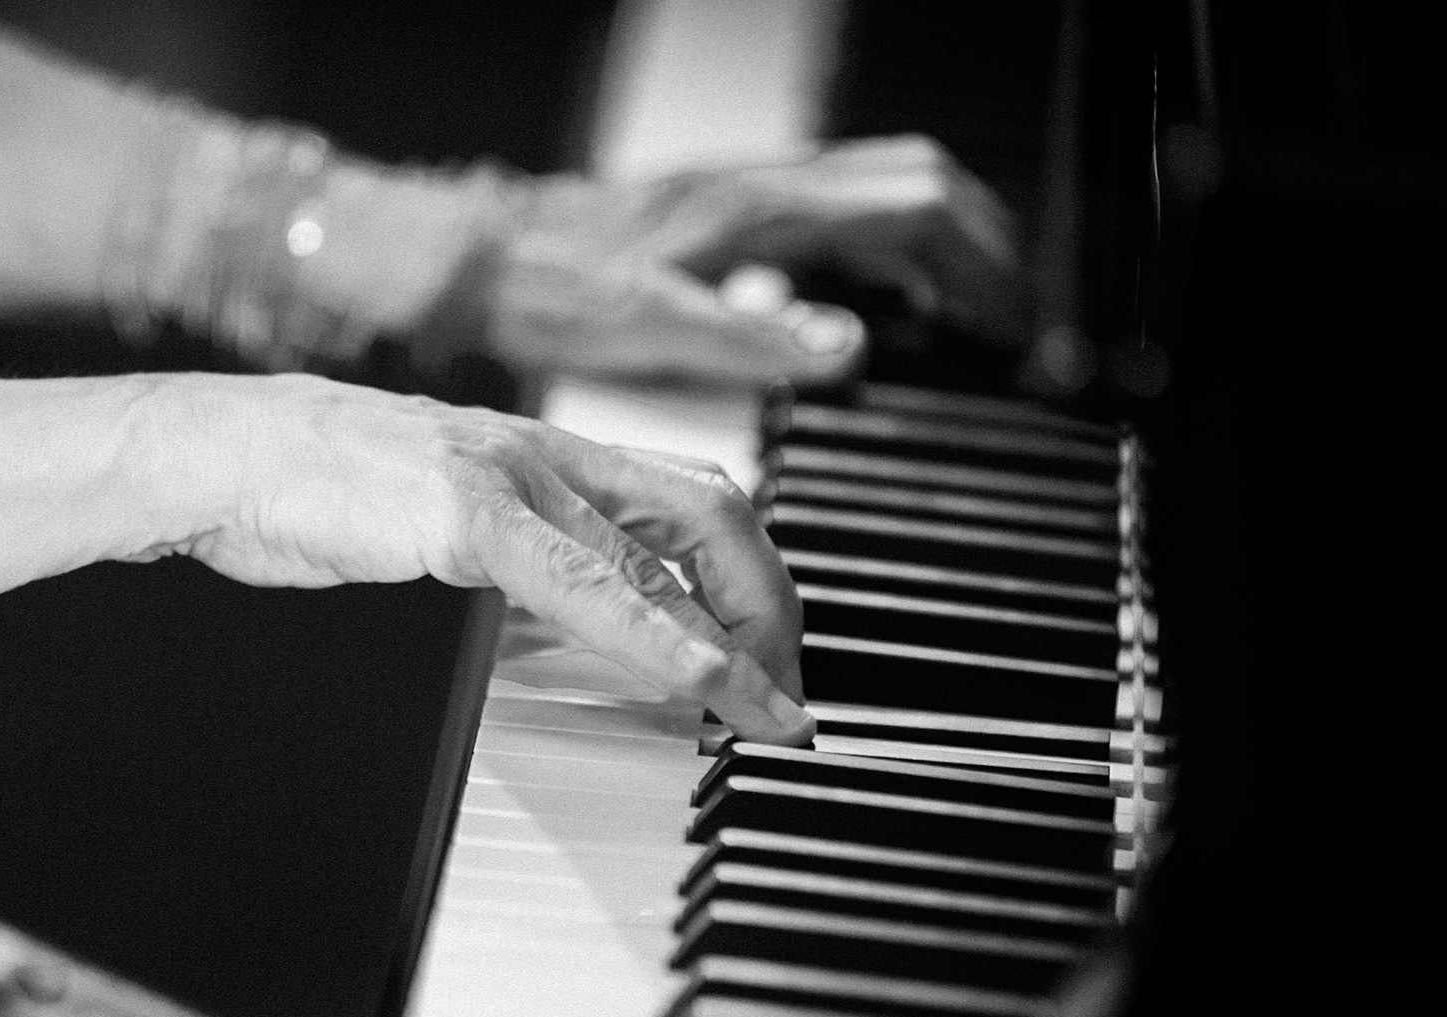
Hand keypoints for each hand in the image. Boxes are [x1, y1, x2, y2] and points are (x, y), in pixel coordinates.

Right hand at [134, 374, 813, 743]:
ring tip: (769, 708)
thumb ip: (519, 562)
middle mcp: (548, 453)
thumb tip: (584, 623)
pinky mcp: (465, 510)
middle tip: (783, 689)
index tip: (772, 659)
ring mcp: (510, 474)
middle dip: (772, 606)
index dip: (752, 583)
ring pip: (669, 548)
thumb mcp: (442, 523)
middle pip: (715, 515)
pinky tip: (701, 687)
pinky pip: (586, 585)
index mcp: (546, 454)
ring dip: (741, 635)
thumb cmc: (313, 489)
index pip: (691, 505)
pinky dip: (660, 641)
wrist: (216, 454)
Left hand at [485, 134, 1026, 382]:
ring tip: (971, 307)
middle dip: (986, 246)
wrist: (485, 258)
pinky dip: (894, 245)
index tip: (1014, 329)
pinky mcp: (737, 211)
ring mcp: (757, 192)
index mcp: (765, 210)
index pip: (920, 213)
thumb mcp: (650, 328)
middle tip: (1013, 320)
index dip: (984, 270)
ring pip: (888, 187)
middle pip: (923, 185)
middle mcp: (771, 187)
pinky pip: (847, 209)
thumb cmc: (554, 290)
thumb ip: (754, 337)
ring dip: (945, 239)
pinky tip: (882, 297)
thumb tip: (851, 346)